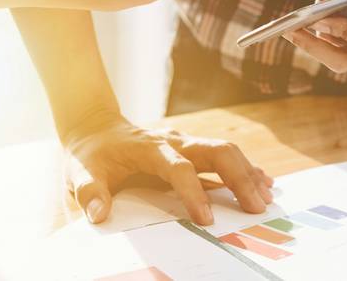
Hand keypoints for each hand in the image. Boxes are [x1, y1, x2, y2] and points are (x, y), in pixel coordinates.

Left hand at [64, 116, 272, 225]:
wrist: (98, 127)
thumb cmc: (92, 154)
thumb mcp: (80, 172)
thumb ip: (88, 192)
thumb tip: (99, 215)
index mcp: (150, 149)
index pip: (180, 168)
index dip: (194, 193)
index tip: (206, 220)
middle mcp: (176, 141)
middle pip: (217, 152)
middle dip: (240, 179)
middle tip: (256, 207)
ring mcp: (189, 143)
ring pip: (228, 152)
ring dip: (249, 174)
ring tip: (266, 199)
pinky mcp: (195, 149)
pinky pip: (228, 156)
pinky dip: (248, 169)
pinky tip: (265, 184)